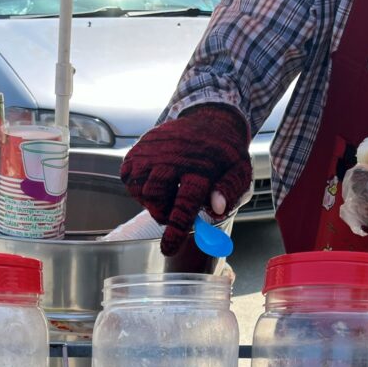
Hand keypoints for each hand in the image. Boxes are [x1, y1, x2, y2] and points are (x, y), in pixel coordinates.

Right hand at [120, 105, 251, 254]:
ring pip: (140, 190)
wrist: (209, 118)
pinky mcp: (138, 149)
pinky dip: (139, 186)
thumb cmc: (224, 153)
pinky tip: (156, 180)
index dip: (175, 230)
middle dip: (163, 213)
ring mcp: (151, 152)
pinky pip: (128, 178)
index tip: (168, 248)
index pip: (184, 204)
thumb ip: (229, 191)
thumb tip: (216, 209)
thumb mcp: (239, 171)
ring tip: (168, 191)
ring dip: (152, 200)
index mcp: (199, 166)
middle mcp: (171, 157)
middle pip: (155, 199)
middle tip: (174, 209)